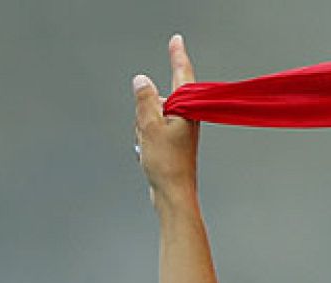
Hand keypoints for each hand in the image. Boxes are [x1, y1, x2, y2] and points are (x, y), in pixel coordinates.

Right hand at [133, 35, 199, 207]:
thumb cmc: (167, 164)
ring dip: (144, 129)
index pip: (181, 75)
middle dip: (145, 114)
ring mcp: (181, 129)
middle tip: (149, 136)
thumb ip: (144, 100)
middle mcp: (187, 117)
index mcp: (187, 110)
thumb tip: (142, 80)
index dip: (177, 56)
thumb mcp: (149, 126)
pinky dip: (145, 139)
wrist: (173, 193)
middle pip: (157, 100)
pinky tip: (149, 153)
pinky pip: (151, 130)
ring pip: (151, 116)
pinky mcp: (174, 140)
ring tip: (151, 147)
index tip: (176, 40)